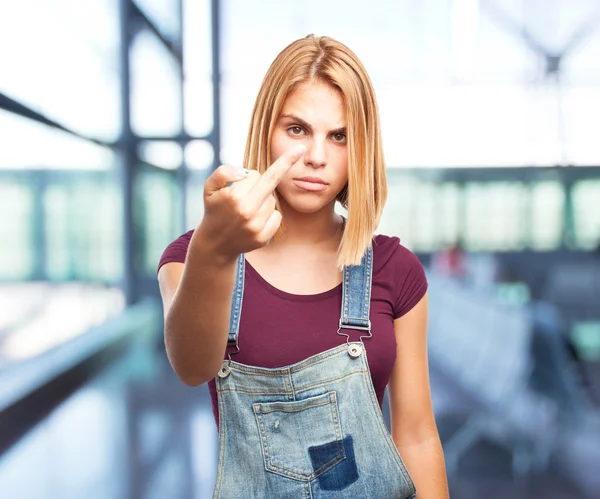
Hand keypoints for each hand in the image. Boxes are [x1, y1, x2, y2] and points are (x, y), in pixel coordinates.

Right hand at [198, 144, 305, 260]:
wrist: (215, 243)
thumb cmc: (214, 210)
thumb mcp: (209, 187)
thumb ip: (223, 173)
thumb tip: (244, 173)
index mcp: (233, 196)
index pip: (255, 175)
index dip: (249, 176)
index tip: (246, 179)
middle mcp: (246, 211)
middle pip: (269, 184)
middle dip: (264, 182)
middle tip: (259, 184)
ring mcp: (256, 226)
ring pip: (272, 201)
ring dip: (264, 200)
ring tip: (249, 208)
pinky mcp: (263, 237)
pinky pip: (277, 216)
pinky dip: (270, 215)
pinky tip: (257, 218)